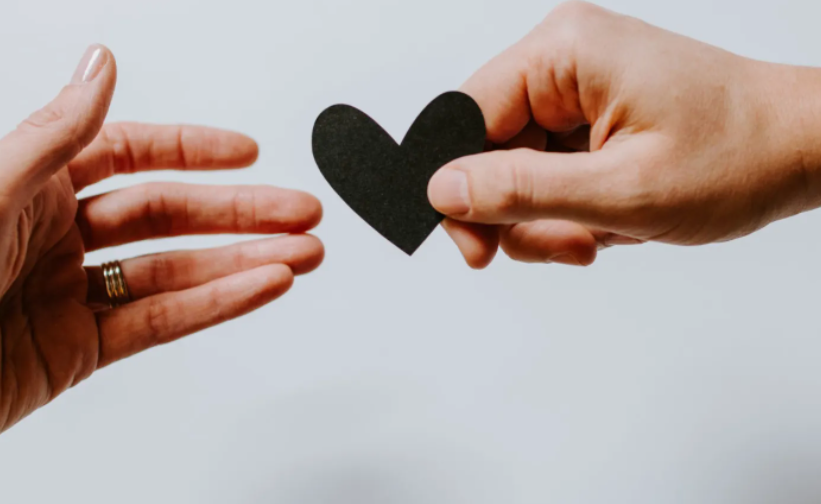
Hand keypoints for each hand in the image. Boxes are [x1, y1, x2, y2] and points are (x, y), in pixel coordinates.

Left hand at [0, 45, 322, 431]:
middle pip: (169, 215)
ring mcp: (71, 293)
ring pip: (176, 271)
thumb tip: (101, 64)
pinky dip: (217, 305)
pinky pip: (161, 321)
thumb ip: (56, 132)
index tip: (247, 152)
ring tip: (302, 254)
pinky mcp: (79, 350)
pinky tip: (260, 287)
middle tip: (300, 212)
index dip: (192, 150)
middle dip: (242, 212)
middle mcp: (55, 235)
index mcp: (31, 184)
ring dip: (244, 262)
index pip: (129, 154)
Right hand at [428, 1, 820, 267]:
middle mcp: (562, 60)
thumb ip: (522, 191)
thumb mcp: (622, 190)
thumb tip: (442, 190)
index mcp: (562, 52)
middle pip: (487, 149)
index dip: (458, 188)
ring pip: (515, 169)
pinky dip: (567, 209)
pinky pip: (546, 171)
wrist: (802, 149)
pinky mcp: (589, 115)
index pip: (463, 118)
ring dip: (547, 218)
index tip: (476, 249)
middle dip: (517, 213)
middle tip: (565, 247)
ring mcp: (576, 88)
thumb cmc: (737, 156)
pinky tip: (606, 221)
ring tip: (599, 235)